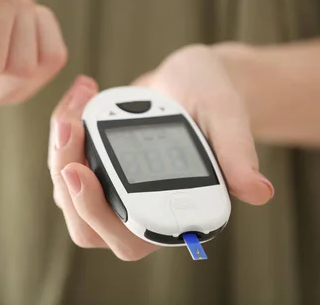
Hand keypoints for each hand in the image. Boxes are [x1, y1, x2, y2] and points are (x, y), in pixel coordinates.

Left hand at [47, 45, 273, 260]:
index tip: (79, 170)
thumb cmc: (212, 99)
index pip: (130, 237)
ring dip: (60, 149)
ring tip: (78, 100)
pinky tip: (79, 97)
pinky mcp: (96, 168)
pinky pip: (65, 163)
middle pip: (86, 225)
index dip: (98, 214)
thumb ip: (238, 150)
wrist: (190, 81)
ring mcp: (113, 192)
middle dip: (66, 179)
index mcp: (176, 215)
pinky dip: (63, 131)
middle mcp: (140, 212)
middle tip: (68, 126)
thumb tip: (259, 192)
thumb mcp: (227, 115)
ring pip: (68, 194)